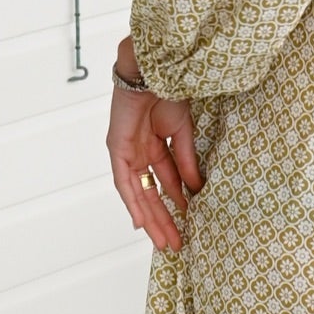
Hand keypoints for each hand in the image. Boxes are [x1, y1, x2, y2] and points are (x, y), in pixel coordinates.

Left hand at [107, 45, 201, 253]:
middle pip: (151, 194)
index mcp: (154, 145)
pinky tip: (140, 222)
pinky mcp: (117, 149)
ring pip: (138, 194)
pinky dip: (132, 202)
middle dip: (164, 219)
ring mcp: (126, 152)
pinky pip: (124, 182)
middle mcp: (138, 152)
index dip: (177, 204)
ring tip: (163, 240)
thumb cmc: (168, 91)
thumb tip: (196, 190)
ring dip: (150, 218)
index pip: (166, 183)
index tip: (188, 225)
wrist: (154, 70)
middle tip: (175, 243)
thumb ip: (186, 162)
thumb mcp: (183, 133)